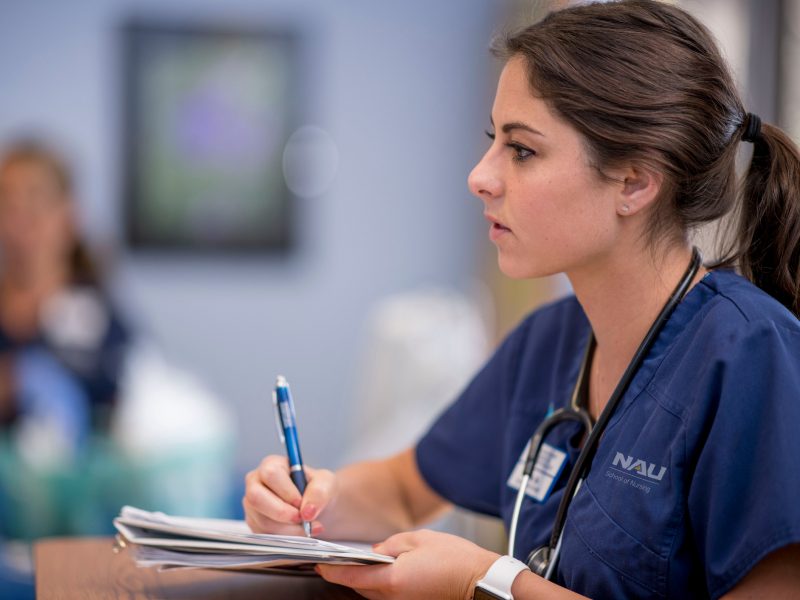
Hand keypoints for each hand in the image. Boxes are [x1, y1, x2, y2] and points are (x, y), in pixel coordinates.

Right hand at [243, 454, 336, 535]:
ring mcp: (252, 505)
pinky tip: (300, 533)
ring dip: (288, 529)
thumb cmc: (317, 489)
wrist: (316, 508)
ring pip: (261, 520)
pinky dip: (285, 538)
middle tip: (302, 520)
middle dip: (281, 513)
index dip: (286, 491)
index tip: (302, 503)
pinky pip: (264, 535)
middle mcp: (256, 483)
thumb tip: (307, 512)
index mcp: (272, 464)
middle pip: (256, 498)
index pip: (271, 474)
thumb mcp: (326, 483)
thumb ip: (319, 492)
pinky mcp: (255, 523)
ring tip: (308, 528)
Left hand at [316, 529, 498, 599]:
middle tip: (335, 560)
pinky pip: (388, 596)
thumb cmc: (455, 559)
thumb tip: (376, 552)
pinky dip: (381, 585)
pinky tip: (384, 572)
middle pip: (360, 588)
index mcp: (393, 579)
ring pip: (374, 593)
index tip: (318, 564)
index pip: (352, 577)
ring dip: (365, 581)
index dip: (332, 571)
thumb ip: (390, 544)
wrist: (480, 582)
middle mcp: (394, 597)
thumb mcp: (418, 539)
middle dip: (347, 575)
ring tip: (358, 564)